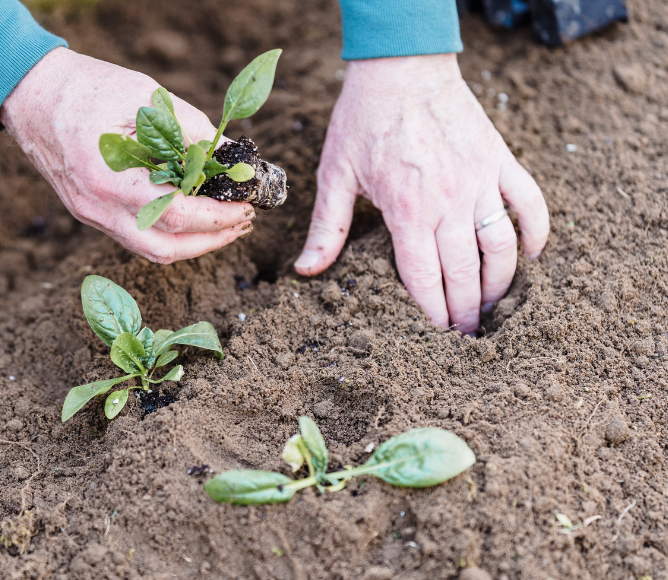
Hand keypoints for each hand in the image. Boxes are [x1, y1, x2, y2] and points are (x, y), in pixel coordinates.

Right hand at [0, 48, 253, 263]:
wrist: (31, 94)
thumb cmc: (86, 88)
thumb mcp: (144, 97)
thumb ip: (190, 130)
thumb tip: (231, 158)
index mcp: (107, 177)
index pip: (173, 215)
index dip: (216, 217)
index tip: (246, 205)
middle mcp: (96, 207)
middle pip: (162, 249)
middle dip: (210, 241)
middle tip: (242, 221)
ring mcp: (90, 214)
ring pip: (148, 249)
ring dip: (192, 242)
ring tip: (225, 222)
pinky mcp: (89, 212)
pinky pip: (135, 235)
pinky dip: (169, 231)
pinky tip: (192, 213)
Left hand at [294, 54, 548, 333]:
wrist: (401, 68)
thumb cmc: (362, 121)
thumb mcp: (335, 175)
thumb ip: (326, 228)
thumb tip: (305, 271)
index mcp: (405, 211)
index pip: (424, 278)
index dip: (431, 311)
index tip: (436, 334)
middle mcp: (448, 201)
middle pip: (465, 273)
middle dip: (466, 311)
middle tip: (466, 333)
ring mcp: (480, 181)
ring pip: (502, 247)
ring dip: (501, 284)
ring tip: (493, 307)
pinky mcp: (501, 161)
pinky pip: (530, 204)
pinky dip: (537, 233)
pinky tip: (530, 257)